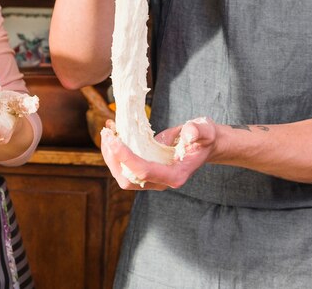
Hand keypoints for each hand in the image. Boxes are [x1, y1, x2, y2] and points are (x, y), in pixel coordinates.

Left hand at [100, 118, 217, 189]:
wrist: (202, 144)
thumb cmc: (203, 137)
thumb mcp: (204, 130)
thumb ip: (198, 131)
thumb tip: (189, 134)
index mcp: (175, 175)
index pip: (144, 171)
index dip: (126, 157)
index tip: (114, 139)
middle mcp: (161, 181)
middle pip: (128, 179)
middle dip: (113, 158)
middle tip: (107, 133)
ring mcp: (151, 178)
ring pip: (122, 175)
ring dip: (110, 155)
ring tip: (107, 131)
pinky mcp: (145, 171)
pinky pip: (124, 167)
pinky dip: (114, 152)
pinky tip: (113, 134)